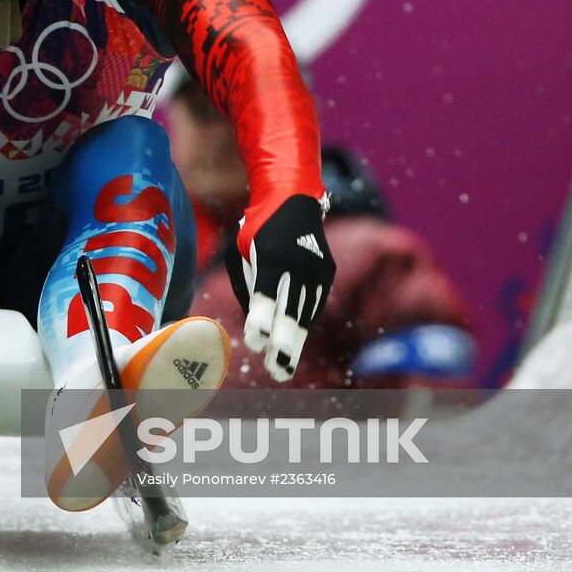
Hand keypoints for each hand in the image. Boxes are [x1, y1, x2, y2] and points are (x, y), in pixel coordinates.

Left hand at [236, 194, 334, 382]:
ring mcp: (317, 267)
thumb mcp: (243, 251)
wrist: (293, 199)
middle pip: (291, 310)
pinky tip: (293, 342)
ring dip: (295, 341)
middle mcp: (298, 263)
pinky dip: (303, 323)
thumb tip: (256, 324)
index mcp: (272, 256)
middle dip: (284, 344)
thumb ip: (248, 286)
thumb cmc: (257, 229)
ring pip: (306, 312)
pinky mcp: (328, 271)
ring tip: (283, 367)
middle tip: (277, 372)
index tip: (255, 344)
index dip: (261, 321)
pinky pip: (314, 303)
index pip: (267, 295)